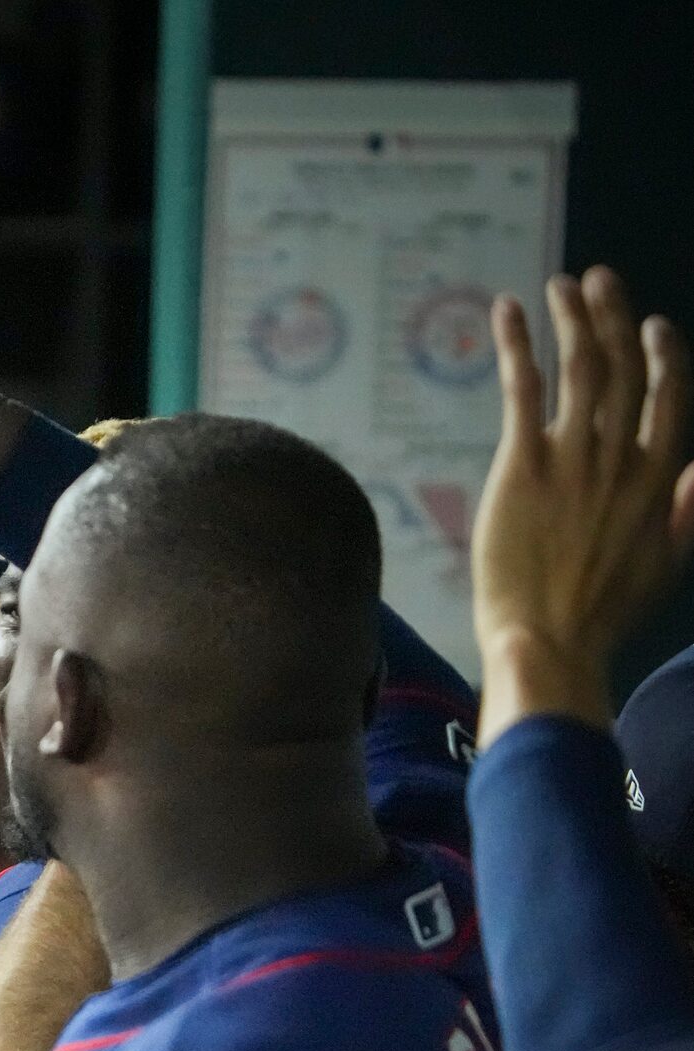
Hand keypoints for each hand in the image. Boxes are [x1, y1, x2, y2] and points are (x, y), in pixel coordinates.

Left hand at [473, 266, 693, 736]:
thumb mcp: (665, 562)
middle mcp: (620, 459)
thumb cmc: (602, 612)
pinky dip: (517, 344)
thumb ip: (687, 512)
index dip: (664, 357)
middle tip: (598, 280)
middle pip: (623, 370)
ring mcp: (574, 458)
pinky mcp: (523, 465)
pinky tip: (507, 311)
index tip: (653, 325)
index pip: (669, 400)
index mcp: (658, 480)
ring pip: (580, 368)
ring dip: (571, 320)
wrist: (549, 639)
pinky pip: (523, 389)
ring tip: (561, 285)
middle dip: (613, 319)